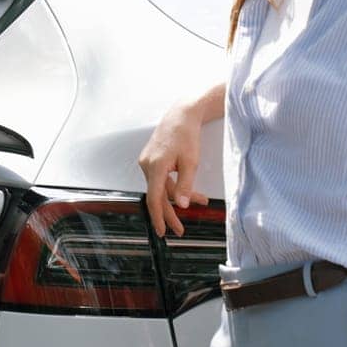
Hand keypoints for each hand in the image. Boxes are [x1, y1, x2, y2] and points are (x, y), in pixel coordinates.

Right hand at [137, 102, 209, 237]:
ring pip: (161, 187)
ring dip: (177, 197)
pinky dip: (174, 186)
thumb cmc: (186, 135)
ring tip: (200, 201)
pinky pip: (161, 178)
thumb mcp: (191, 162)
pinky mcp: (150, 159)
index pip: (155, 198)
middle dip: (170, 213)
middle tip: (180, 230)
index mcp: (155, 166)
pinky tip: (188, 189)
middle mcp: (146, 165)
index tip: (162, 231)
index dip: (158, 217)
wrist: (181, 115)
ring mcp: (147, 162)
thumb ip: (185, 185)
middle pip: (158, 196)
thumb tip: (181, 205)